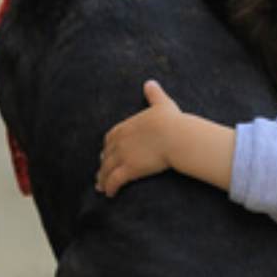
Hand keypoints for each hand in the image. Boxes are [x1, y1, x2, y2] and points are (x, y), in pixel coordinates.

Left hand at [96, 80, 181, 195]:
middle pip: (106, 155)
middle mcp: (120, 142)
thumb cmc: (172, 121)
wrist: (175, 136)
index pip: (110, 137)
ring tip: (101, 187)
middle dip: (103, 164)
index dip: (108, 146)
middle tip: (101, 172)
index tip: (107, 152)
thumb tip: (150, 82)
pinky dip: (110, 188)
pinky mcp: (129, 170)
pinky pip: (114, 181)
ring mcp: (123, 156)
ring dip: (103, 179)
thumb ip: (154, 94)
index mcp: (126, 127)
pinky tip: (110, 194)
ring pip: (107, 170)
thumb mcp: (162, 104)